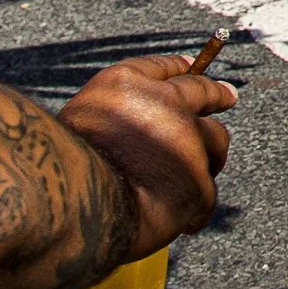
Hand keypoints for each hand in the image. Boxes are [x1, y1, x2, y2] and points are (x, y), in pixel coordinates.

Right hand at [54, 50, 238, 260]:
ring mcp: (186, 141)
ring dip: (209, 156)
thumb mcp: (78, 127)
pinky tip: (186, 222)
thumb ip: (115, 119)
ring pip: (215, 141)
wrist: (68, 203)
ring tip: (200, 172)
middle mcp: (163, 104)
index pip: (162, 68)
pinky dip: (195, 210)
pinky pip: (206, 195)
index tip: (189, 66)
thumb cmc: (60, 171)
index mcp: (126, 85)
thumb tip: (142, 129)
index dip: (178, 67)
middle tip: (226, 97)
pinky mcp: (197, 181)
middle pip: (202, 93)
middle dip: (216, 95)